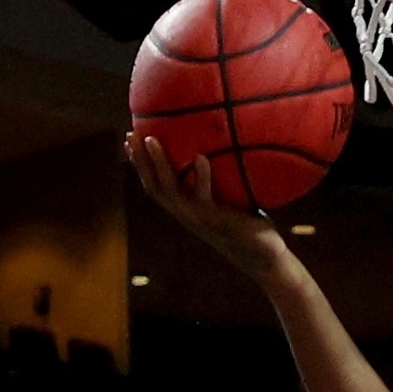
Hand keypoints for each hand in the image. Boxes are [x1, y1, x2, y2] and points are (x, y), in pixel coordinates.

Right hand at [123, 133, 292, 274]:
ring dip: (159, 165)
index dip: (139, 165)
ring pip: (170, 190)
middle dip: (139, 161)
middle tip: (130, 133)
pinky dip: (201, 176)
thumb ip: (221, 180)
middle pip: (153, 186)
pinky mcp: (216, 221)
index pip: (154, 185)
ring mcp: (199, 219)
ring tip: (152, 138)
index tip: (128, 140)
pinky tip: (200, 156)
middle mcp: (187, 215)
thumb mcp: (230, 200)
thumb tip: (222, 148)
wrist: (264, 258)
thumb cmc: (248, 226)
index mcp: (186, 209)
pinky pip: (203, 197)